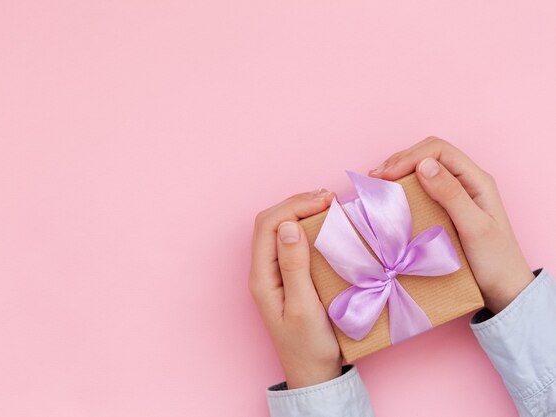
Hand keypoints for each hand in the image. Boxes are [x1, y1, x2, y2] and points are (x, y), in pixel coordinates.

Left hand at [249, 189, 341, 388]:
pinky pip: (291, 242)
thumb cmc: (309, 345)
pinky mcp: (287, 276)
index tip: (325, 202)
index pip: (268, 225)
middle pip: (270, 223)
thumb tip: (287, 226)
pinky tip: (324, 225)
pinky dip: (306, 226)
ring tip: (327, 205)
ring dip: (300, 212)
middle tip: (329, 198)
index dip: (294, 206)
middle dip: (297, 203)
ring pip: (279, 229)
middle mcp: (263, 271)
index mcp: (261, 276)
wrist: (312, 373)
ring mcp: (274, 273)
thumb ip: (294, 267)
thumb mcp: (305, 307)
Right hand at [370, 136, 534, 312]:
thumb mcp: (474, 228)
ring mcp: (456, 194)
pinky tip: (390, 196)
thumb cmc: (495, 260)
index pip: (439, 151)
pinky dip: (402, 187)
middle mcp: (466, 181)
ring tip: (377, 183)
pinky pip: (421, 187)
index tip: (385, 175)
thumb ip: (451, 195)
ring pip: (423, 168)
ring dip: (398, 171)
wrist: (504, 289)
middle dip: (399, 160)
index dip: (409, 157)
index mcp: (476, 180)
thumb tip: (424, 165)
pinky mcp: (445, 208)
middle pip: (429, 154)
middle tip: (375, 177)